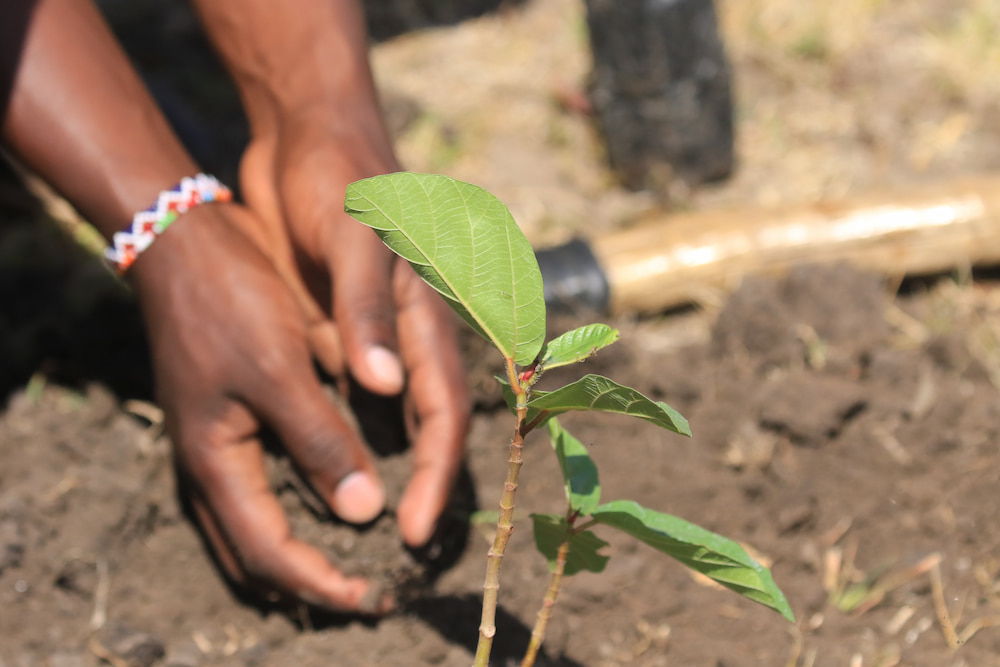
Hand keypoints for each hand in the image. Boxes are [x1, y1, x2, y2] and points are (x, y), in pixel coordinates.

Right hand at [131, 202, 392, 611]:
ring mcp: (215, 441)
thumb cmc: (228, 301)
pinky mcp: (229, 416)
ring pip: (254, 521)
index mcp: (215, 461)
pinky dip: (294, 504)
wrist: (184, 240)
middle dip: (308, 577)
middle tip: (363, 588)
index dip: (318, 583)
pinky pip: (260, 482)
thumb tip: (363, 510)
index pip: (267, 554)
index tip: (369, 598)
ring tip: (350, 557)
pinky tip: (330, 492)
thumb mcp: (278, 370)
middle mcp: (210, 463)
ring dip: (299, 547)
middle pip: (255, 551)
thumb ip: (319, 439)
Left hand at [239, 105, 469, 546]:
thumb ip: (368, 309)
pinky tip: (321, 465)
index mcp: (424, 317)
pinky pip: (348, 396)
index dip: (435, 476)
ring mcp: (373, 337)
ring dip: (385, 471)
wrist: (306, 136)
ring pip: (390, 421)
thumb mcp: (356, 238)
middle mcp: (406, 337)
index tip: (412, 532)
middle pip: (426, 429)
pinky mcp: (338, 330)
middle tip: (399, 550)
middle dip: (420, 488)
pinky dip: (344, 435)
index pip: (442, 412)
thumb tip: (387, 388)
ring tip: (363, 526)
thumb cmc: (341, 179)